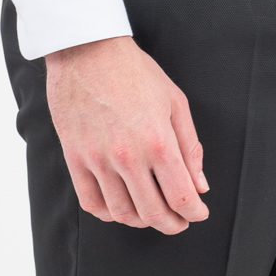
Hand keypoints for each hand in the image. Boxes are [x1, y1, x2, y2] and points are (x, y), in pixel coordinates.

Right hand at [45, 36, 209, 233]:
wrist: (87, 51)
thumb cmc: (134, 71)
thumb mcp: (175, 101)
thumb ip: (190, 147)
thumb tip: (200, 184)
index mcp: (158, 141)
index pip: (181, 196)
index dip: (194, 212)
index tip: (198, 212)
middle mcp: (127, 157)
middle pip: (153, 213)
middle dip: (172, 224)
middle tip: (180, 221)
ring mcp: (98, 160)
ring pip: (122, 214)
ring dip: (142, 222)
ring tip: (152, 214)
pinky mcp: (75, 159)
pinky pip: (91, 203)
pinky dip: (109, 214)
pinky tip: (121, 207)